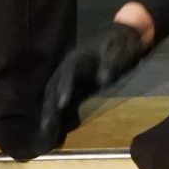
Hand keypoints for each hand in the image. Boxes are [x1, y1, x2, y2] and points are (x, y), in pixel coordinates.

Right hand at [41, 18, 151, 146]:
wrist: (123, 37)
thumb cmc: (121, 43)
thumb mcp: (120, 50)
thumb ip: (111, 62)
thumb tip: (103, 79)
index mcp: (80, 57)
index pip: (68, 73)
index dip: (64, 88)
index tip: (61, 104)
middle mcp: (70, 66)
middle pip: (55, 85)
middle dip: (50, 106)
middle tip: (46, 126)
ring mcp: (70, 75)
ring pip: (53, 93)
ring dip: (49, 111)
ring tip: (45, 131)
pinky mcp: (74, 84)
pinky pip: (60, 98)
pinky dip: (55, 111)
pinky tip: (53, 126)